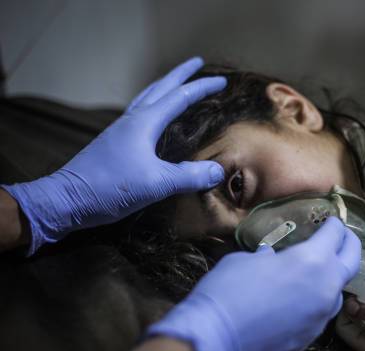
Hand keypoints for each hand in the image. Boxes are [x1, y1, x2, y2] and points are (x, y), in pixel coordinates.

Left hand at [1, 57, 226, 254]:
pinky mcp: (115, 143)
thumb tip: (218, 171)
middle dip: (180, 75)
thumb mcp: (156, 183)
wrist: (67, 200)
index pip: (180, 98)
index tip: (223, 81)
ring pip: (147, 98)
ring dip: (165, 87)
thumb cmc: (110, 188)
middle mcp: (132, 121)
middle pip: (160, 88)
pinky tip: (155, 117)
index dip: (202, 88)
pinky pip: (140, 114)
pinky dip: (154, 105)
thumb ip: (188, 176)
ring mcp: (121, 130)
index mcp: (144, 123)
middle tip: (197, 62)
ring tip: (177, 83)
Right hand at [147, 217, 360, 350]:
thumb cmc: (227, 291)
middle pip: (351, 261)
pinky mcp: (311, 338)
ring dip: (332, 277)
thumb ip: (266, 256)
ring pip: (338, 291)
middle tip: (341, 237)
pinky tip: (299, 300)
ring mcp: (321, 316)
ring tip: (318, 271)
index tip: (329, 221)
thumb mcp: (245, 261)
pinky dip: (316, 302)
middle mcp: (326, 288)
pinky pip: (321, 314)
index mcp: (312, 260)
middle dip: (348, 244)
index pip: (335, 234)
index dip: (333, 224)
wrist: (215, 341)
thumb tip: (271, 257)